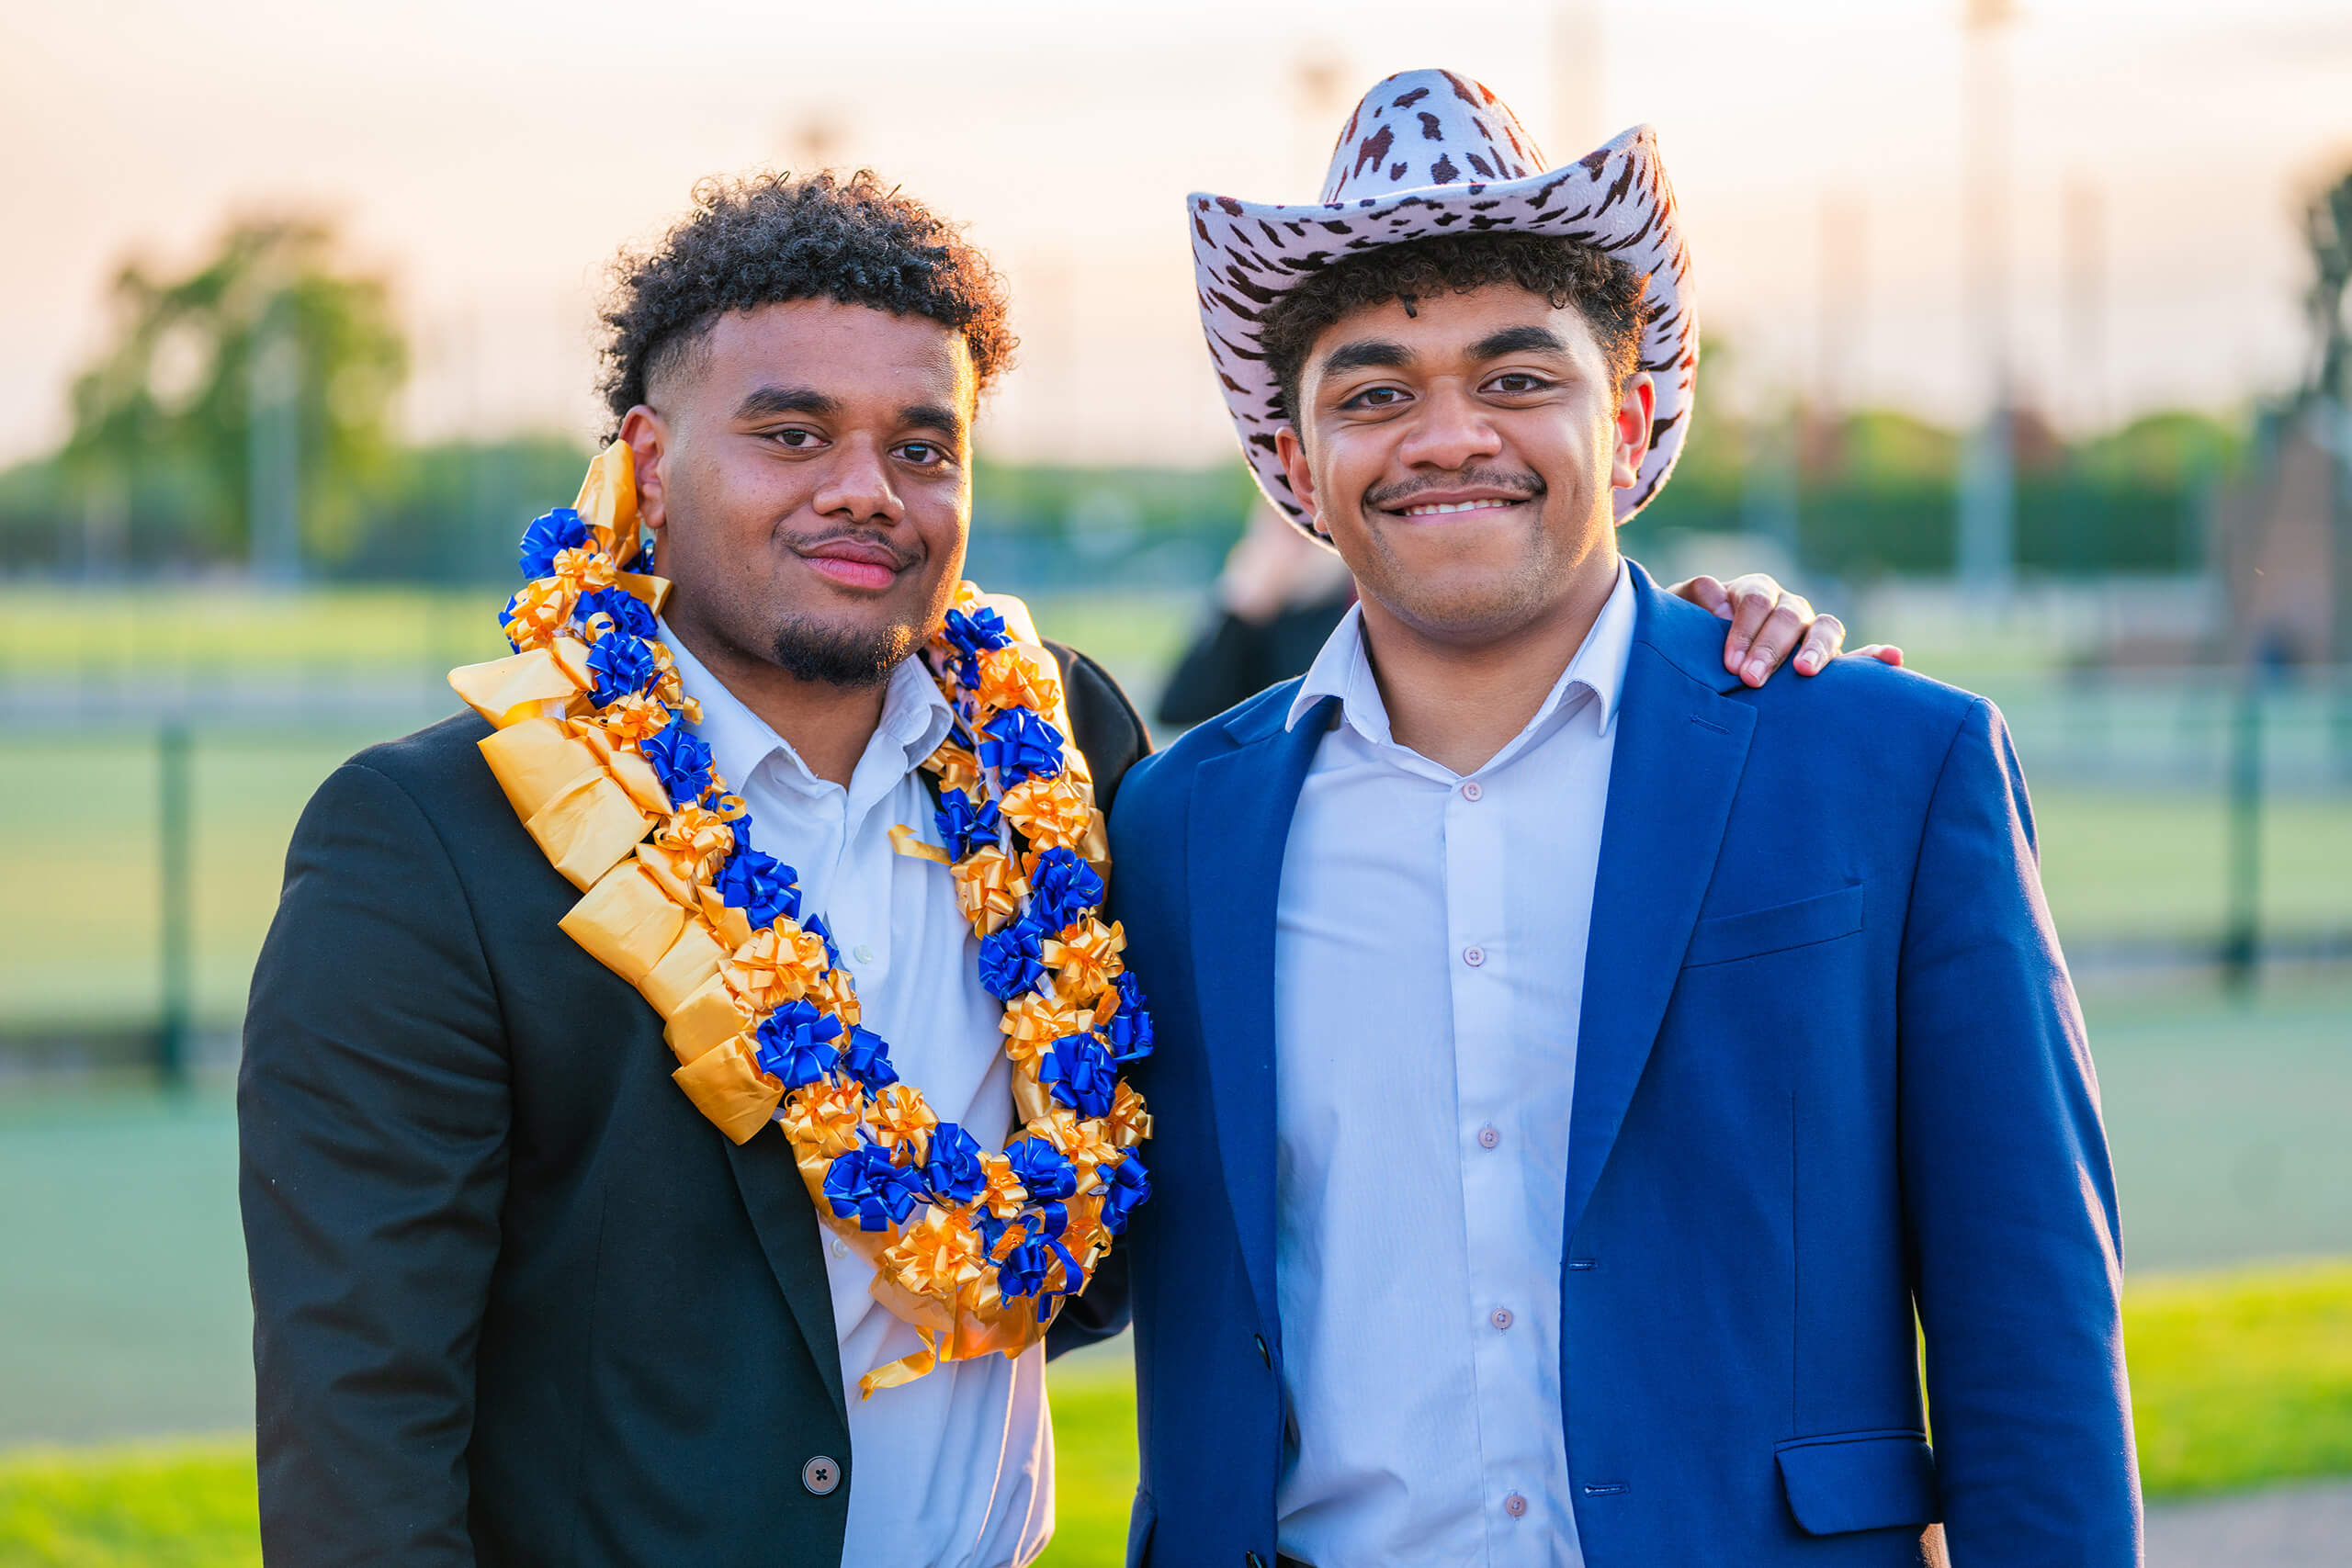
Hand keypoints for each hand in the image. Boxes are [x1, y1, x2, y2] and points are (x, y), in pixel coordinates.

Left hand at [1670, 573, 1903, 687]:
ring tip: (1805, 672)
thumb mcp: (1680, 615)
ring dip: (1817, 649)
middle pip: (1790, 616)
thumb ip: (1693, 600)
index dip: (1744, 629)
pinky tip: (1893, 658)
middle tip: (1751, 678)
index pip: (1757, 602)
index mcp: (1754, 594)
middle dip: (1771, 647)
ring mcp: (1810, 633)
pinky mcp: (1825, 660)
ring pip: (1825, 629)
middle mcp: (1786, 608)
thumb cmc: (1688, 638)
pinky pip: (1856, 655)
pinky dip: (1875, 655)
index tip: (1730, 663)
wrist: (1696, 661)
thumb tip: (1720, 601)